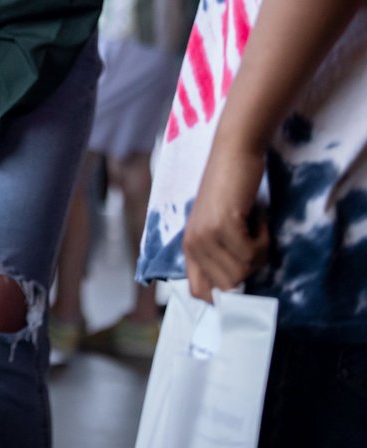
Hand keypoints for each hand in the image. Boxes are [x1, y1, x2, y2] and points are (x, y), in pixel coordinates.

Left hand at [182, 143, 269, 302]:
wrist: (233, 153)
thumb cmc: (230, 189)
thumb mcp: (218, 225)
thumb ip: (220, 254)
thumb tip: (235, 292)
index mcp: (189, 247)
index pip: (198, 293)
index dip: (222, 299)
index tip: (243, 287)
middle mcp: (193, 245)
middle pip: (230, 286)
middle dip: (250, 268)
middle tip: (253, 239)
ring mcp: (206, 236)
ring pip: (243, 271)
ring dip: (259, 252)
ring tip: (254, 225)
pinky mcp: (223, 225)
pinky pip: (252, 253)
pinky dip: (263, 239)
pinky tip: (257, 217)